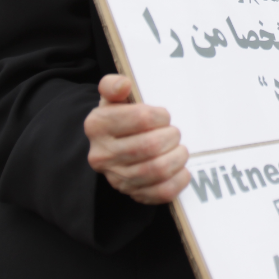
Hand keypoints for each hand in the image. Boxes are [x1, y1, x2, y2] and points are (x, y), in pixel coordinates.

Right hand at [84, 74, 189, 204]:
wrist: (112, 146)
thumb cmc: (120, 117)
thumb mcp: (113, 98)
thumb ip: (114, 85)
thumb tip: (123, 85)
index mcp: (97, 125)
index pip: (143, 118)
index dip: (161, 116)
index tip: (163, 116)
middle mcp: (102, 154)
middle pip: (151, 146)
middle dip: (172, 136)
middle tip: (174, 133)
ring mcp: (117, 178)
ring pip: (158, 170)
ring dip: (177, 157)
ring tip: (179, 149)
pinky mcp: (133, 194)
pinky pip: (162, 192)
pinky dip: (178, 179)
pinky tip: (181, 169)